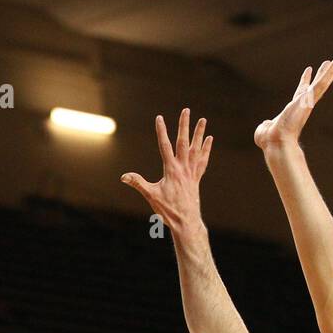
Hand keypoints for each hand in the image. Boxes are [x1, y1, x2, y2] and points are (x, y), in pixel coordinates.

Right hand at [120, 108, 212, 230]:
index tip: (159, 118)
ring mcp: (192, 172)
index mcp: (171, 170)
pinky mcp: (196, 178)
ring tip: (203, 119)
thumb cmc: (168, 210)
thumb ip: (138, 183)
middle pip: (184, 142)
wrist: (186, 222)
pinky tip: (209, 139)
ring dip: (199, 133)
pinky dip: (206, 149)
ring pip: (196, 148)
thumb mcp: (151, 196)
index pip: (165, 146)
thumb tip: (123, 177)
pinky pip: (202, 160)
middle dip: (184, 125)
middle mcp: (183, 168)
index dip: (161, 131)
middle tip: (186, 110)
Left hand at [253, 58, 332, 151]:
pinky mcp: (309, 99)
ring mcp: (307, 102)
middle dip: (321, 74)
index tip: (308, 69)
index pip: (300, 91)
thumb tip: (265, 125)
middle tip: (329, 63)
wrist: (276, 142)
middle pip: (315, 86)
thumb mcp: (266, 129)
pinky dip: (329, 73)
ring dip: (331, 72)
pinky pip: (321, 84)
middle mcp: (303, 105)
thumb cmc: (270, 140)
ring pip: (322, 84)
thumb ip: (267, 125)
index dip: (304, 80)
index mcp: (293, 109)